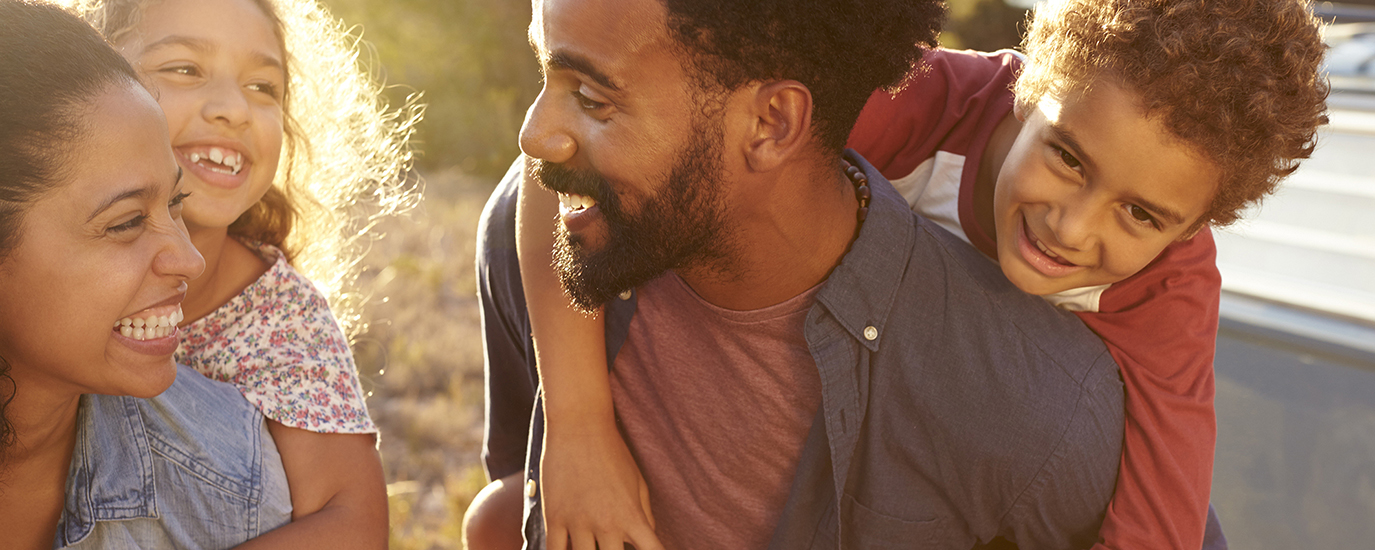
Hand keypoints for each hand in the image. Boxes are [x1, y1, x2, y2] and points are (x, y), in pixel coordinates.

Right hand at [541, 420, 663, 549]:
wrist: (581, 425)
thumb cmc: (613, 452)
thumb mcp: (638, 482)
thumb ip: (645, 514)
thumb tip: (648, 535)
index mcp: (632, 516)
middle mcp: (607, 524)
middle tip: (612, 547)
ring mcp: (579, 522)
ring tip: (591, 547)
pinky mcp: (554, 517)